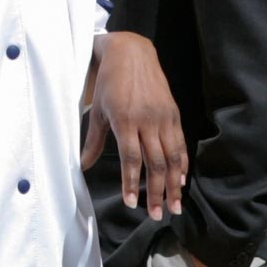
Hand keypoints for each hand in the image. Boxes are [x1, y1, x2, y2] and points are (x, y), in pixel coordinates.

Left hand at [84, 32, 189, 221]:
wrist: (132, 52)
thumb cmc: (110, 82)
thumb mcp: (98, 110)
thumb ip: (94, 141)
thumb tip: (84, 167)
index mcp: (125, 120)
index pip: (131, 158)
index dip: (132, 183)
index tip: (132, 204)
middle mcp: (147, 120)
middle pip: (155, 163)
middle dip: (157, 192)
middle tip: (157, 215)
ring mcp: (163, 117)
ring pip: (171, 157)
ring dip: (173, 184)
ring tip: (174, 206)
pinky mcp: (174, 113)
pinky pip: (180, 144)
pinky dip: (182, 164)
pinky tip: (181, 181)